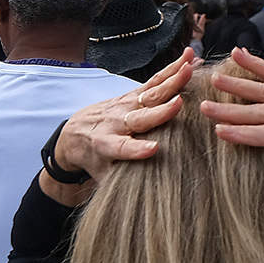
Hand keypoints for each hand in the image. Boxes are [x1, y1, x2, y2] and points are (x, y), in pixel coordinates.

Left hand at [49, 52, 193, 191]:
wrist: (74, 134)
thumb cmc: (93, 160)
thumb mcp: (102, 175)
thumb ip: (120, 181)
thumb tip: (142, 203)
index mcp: (107, 146)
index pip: (122, 149)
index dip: (137, 150)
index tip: (153, 150)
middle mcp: (116, 123)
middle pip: (140, 116)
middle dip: (160, 110)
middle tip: (179, 103)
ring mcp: (125, 105)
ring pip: (150, 92)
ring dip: (171, 79)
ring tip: (189, 67)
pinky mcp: (133, 94)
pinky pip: (154, 81)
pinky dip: (172, 69)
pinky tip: (189, 59)